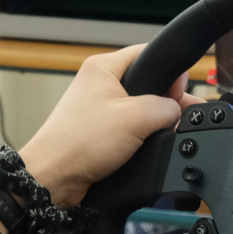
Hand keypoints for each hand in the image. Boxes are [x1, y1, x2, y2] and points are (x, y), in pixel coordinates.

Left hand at [18, 45, 201, 206]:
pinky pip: (130, 129)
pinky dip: (141, 138)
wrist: (53, 179)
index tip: (179, 93)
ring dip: (153, 124)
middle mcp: (99, 85)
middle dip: (165, 102)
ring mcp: (98, 109)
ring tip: (160, 136)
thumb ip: (166, 108)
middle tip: (175, 119)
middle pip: (147, 84)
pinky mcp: (100, 132)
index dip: (170, 72)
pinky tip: (146, 149)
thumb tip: (176, 112)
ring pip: (140, 110)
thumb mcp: (136, 118)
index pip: (147, 54)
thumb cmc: (77, 143)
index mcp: (103, 67)